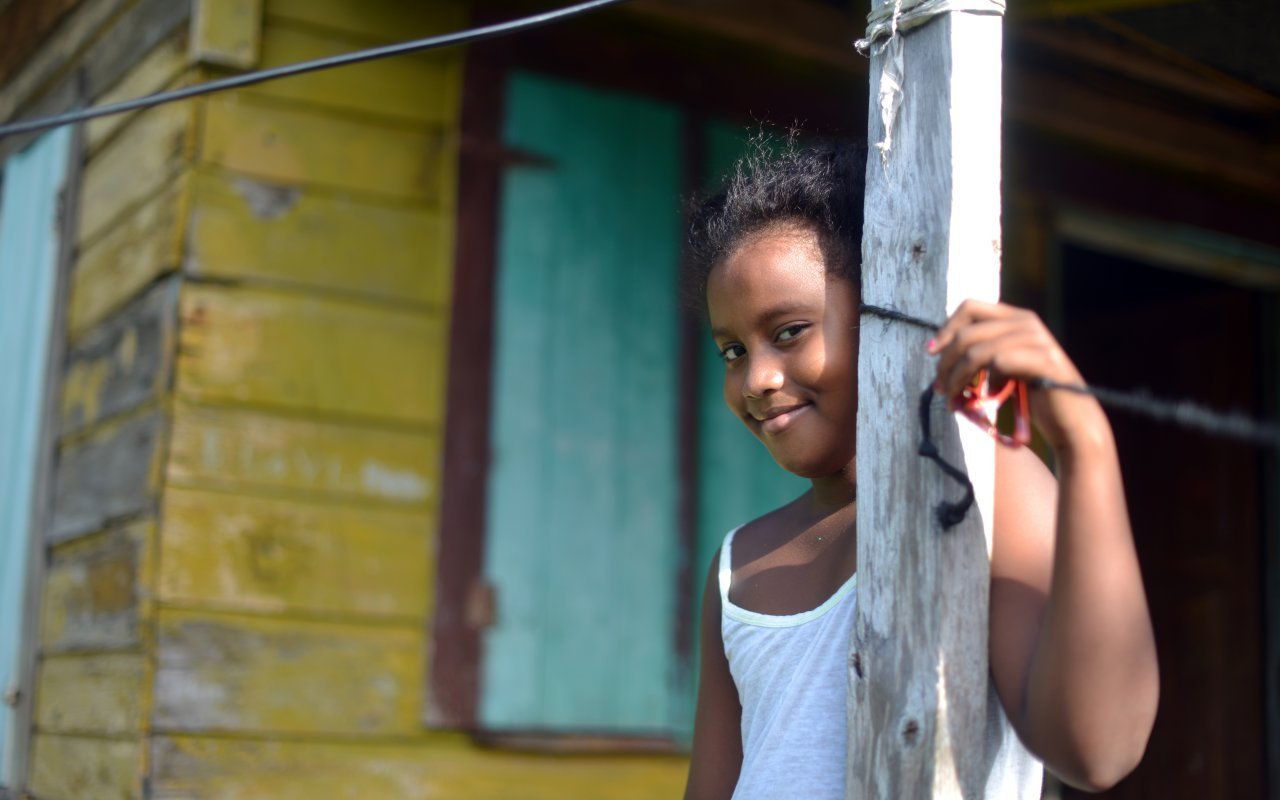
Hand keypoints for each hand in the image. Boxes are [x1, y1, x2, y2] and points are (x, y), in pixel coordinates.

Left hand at [926, 299, 1106, 453]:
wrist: (1072, 422)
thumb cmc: (1035, 396)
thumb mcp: (1005, 367)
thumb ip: (982, 353)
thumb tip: (941, 353)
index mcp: (1017, 318)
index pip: (970, 307)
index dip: (946, 328)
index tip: (931, 352)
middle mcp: (1028, 323)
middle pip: (968, 333)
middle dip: (947, 362)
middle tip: (940, 387)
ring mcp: (1039, 340)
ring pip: (978, 350)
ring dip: (958, 377)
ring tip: (952, 397)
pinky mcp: (1045, 362)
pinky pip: (1000, 362)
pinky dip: (983, 382)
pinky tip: (987, 397)